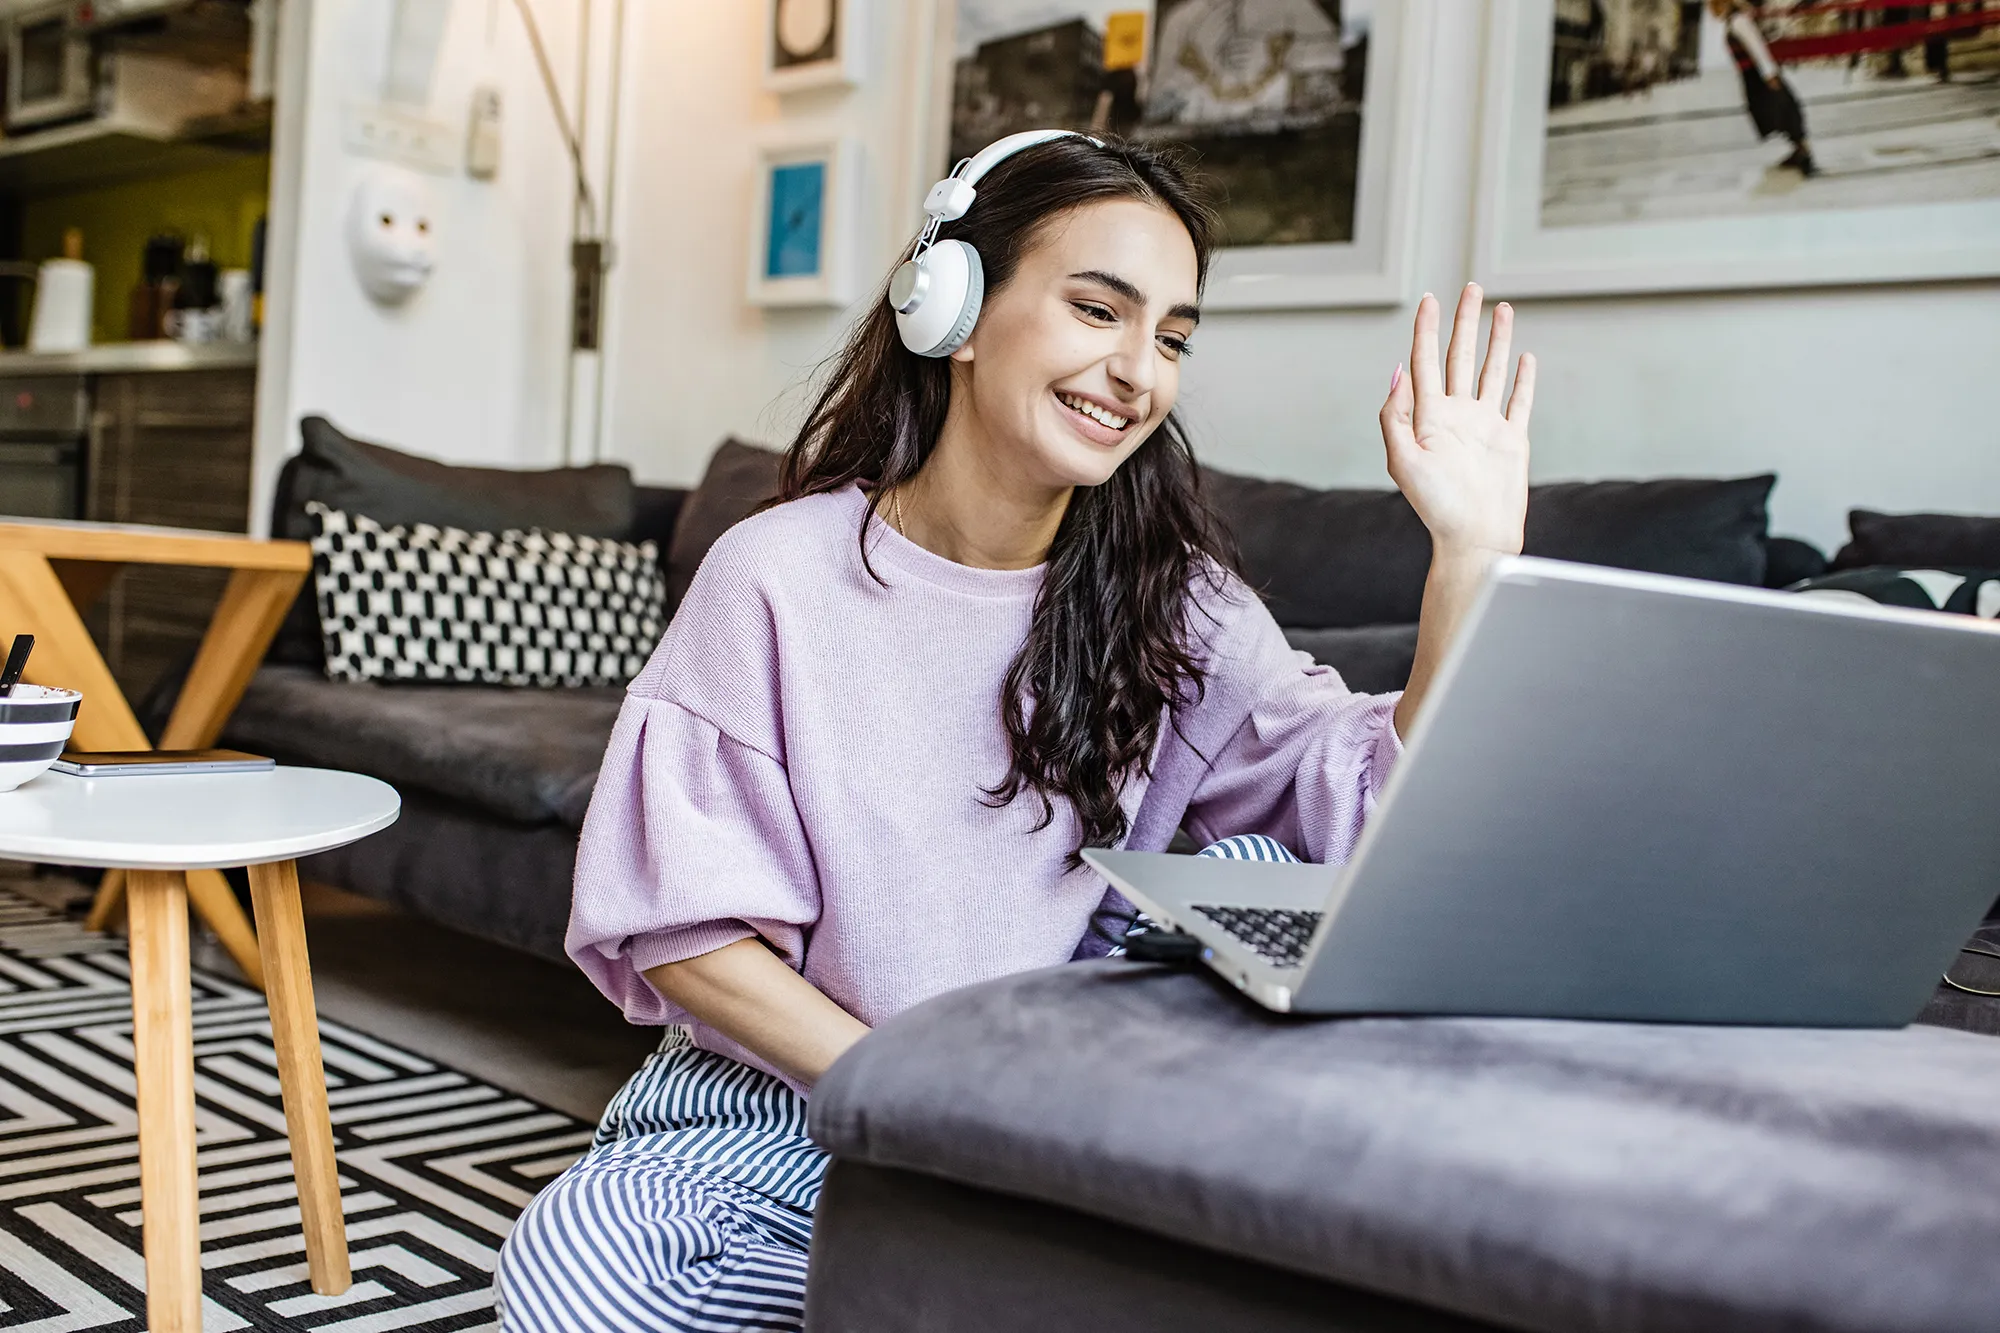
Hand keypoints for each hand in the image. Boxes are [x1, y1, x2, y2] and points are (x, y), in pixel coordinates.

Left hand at [1379, 284, 1534, 557]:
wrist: (1474, 538)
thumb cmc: (1436, 507)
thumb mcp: (1403, 460)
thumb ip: (1395, 415)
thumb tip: (1397, 371)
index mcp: (1428, 417)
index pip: (1425, 361)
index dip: (1426, 329)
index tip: (1429, 298)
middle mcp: (1456, 416)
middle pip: (1460, 357)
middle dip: (1464, 321)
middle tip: (1470, 287)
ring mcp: (1485, 426)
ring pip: (1491, 372)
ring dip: (1496, 340)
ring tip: (1501, 309)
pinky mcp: (1511, 440)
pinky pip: (1517, 401)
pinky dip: (1522, 379)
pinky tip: (1523, 356)